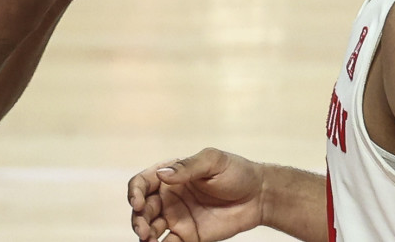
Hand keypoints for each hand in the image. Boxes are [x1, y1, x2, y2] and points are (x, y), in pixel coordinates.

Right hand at [128, 148, 265, 241]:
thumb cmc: (236, 172)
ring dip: (145, 235)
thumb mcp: (213, 161)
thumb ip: (187, 167)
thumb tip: (162, 175)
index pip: (142, 183)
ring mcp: (177, 217)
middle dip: (138, 219)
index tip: (138, 203)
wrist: (259, 196)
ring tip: (149, 239)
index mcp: (170, 175)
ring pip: (151, 228)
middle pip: (142, 209)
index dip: (135, 193)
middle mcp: (169, 197)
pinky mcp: (189, 236)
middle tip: (144, 230)